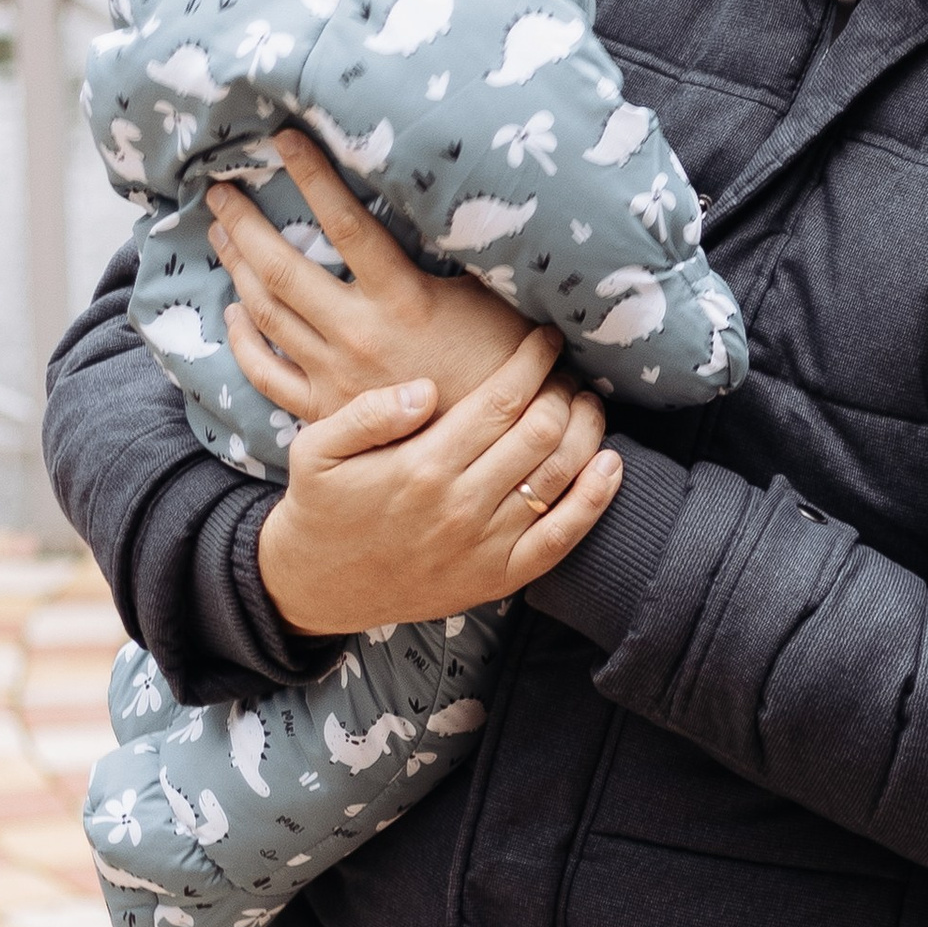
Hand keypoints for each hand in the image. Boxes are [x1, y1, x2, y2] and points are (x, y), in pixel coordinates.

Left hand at [213, 131, 543, 423]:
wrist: (495, 450)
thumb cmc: (506, 366)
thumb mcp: (492, 298)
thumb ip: (459, 254)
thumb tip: (447, 200)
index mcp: (401, 299)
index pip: (346, 223)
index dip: (313, 175)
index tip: (283, 139)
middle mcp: (357, 334)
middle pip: (282, 269)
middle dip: (244, 225)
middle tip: (218, 192)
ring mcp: (334, 375)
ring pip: (266, 314)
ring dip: (237, 269)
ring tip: (219, 235)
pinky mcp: (325, 411)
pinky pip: (266, 374)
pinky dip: (242, 342)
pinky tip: (232, 315)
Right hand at [255, 335, 621, 634]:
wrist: (319, 588)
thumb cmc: (321, 507)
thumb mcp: (318, 449)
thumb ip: (369, 411)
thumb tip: (427, 387)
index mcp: (422, 466)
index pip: (502, 400)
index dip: (534, 361)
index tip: (549, 338)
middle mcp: (461, 506)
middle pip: (541, 432)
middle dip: (564, 391)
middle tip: (567, 372)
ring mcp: (485, 546)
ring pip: (559, 476)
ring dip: (586, 432)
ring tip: (588, 404)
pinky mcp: (499, 577)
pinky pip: (562, 538)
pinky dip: (596, 500)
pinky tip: (610, 465)